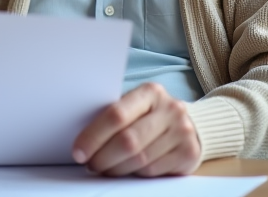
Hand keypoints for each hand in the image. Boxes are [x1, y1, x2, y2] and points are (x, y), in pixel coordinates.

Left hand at [71, 83, 200, 176]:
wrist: (189, 124)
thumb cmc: (149, 115)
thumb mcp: (135, 106)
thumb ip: (115, 116)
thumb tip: (82, 140)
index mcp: (150, 92)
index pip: (116, 115)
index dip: (93, 136)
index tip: (78, 151)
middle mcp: (170, 109)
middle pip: (128, 141)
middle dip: (103, 157)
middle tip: (90, 164)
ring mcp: (182, 131)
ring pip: (140, 160)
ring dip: (116, 169)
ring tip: (105, 169)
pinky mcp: (188, 153)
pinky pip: (153, 171)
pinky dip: (135, 174)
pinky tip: (127, 170)